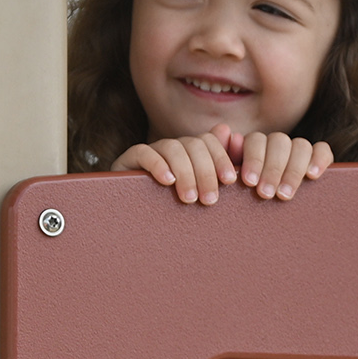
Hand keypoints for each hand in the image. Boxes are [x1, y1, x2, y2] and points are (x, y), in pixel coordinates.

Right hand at [115, 130, 244, 205]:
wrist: (134, 225)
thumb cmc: (174, 214)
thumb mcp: (199, 195)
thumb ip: (216, 169)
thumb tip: (228, 132)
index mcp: (189, 154)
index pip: (208, 142)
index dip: (221, 157)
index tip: (229, 181)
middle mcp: (171, 148)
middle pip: (193, 145)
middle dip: (205, 172)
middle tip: (210, 200)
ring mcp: (150, 152)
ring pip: (172, 148)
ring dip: (185, 173)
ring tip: (189, 199)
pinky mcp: (128, 160)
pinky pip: (144, 152)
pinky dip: (157, 165)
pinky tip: (167, 182)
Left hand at [232, 131, 332, 200]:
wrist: (263, 230)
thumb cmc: (245, 206)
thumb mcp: (234, 186)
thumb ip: (228, 159)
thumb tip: (228, 134)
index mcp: (255, 149)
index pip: (256, 141)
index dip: (254, 159)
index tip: (250, 182)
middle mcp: (277, 146)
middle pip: (279, 142)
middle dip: (273, 169)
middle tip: (266, 194)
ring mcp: (299, 153)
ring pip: (301, 145)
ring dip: (293, 169)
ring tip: (285, 195)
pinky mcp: (319, 161)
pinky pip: (322, 150)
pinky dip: (319, 159)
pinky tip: (313, 176)